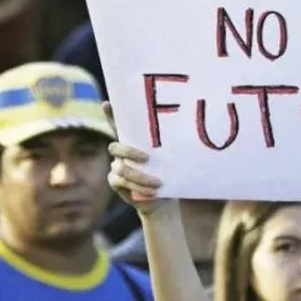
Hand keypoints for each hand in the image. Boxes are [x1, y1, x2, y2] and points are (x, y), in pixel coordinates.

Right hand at [103, 102, 176, 217]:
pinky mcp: (117, 182)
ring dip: (139, 176)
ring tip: (158, 183)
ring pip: (120, 168)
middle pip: (115, 147)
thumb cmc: (170, 172)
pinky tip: (151, 192)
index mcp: (134, 142)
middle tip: (147, 158)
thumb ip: (172, 147)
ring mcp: (118, 167)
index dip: (112, 115)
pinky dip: (136, 187)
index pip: (120, 125)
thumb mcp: (172, 158)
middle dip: (129, 151)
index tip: (108, 103)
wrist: (164, 198)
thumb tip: (192, 133)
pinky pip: (120, 182)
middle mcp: (122, 153)